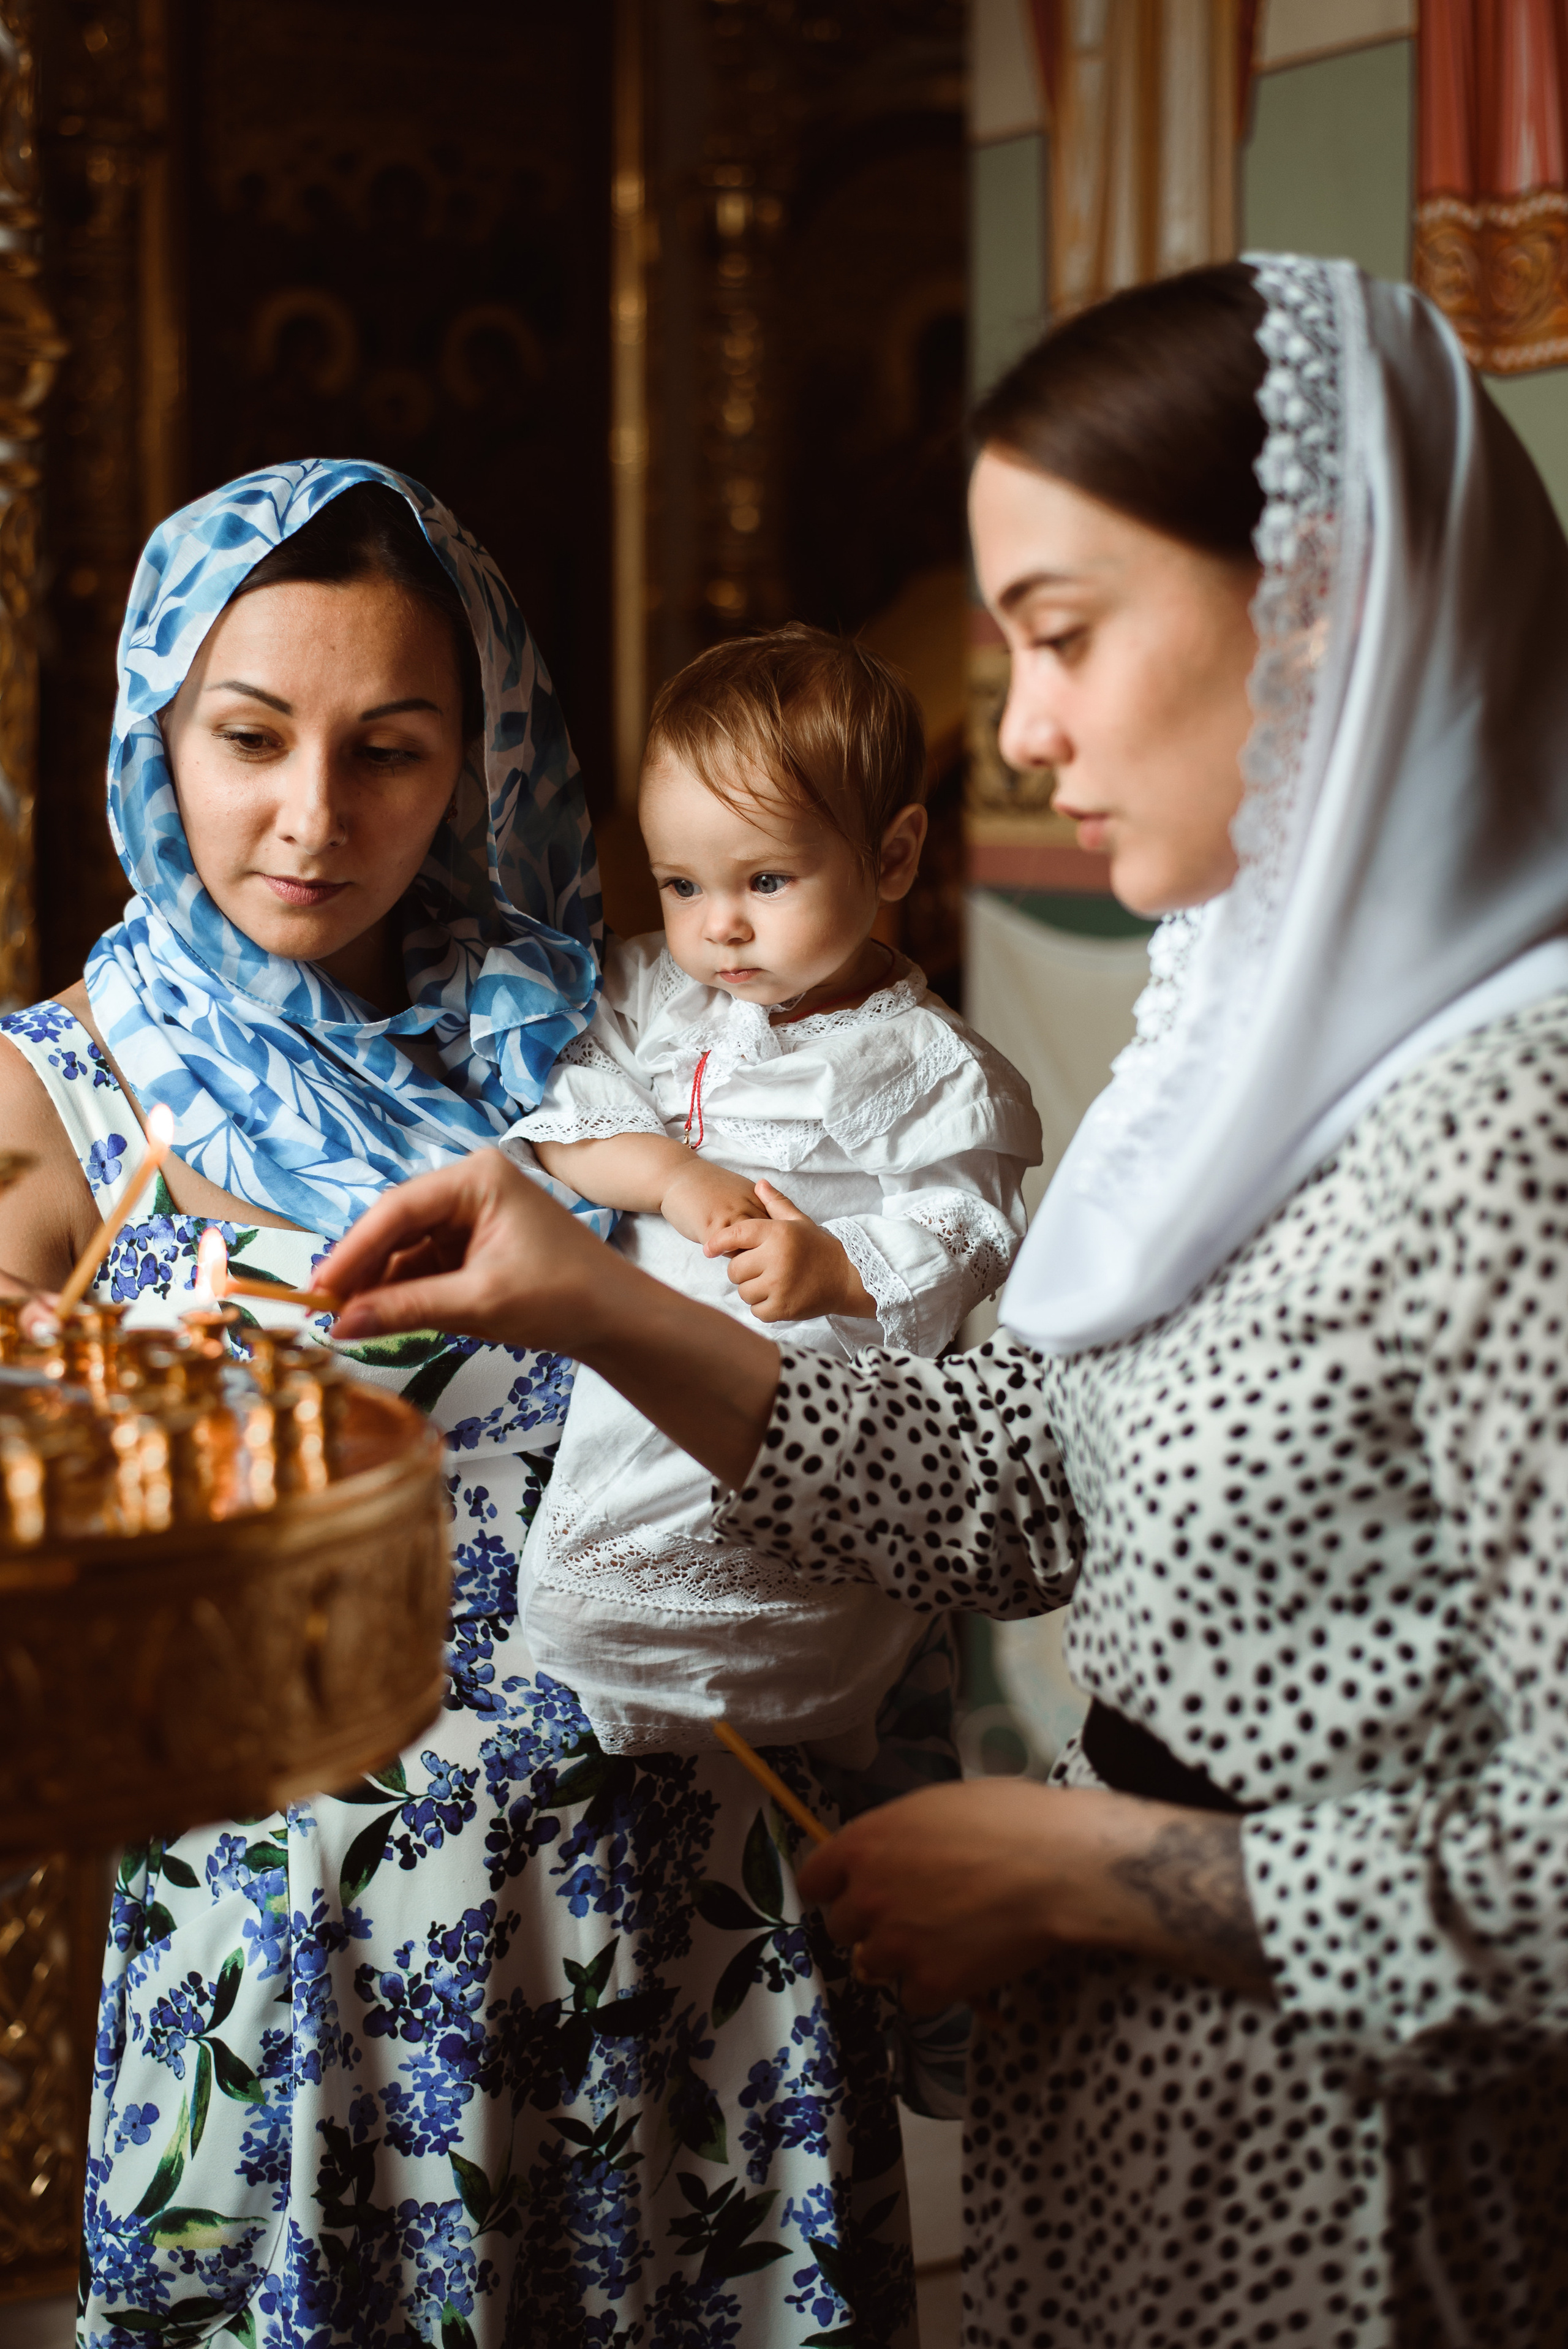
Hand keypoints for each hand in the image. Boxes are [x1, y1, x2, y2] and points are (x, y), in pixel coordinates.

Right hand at [324, 1149, 781, 1488]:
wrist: (618, 1319)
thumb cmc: (565, 1297)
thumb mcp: (479, 1303)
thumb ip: (407, 1309)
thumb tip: (342, 1323)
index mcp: (478, 1178)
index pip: (397, 1209)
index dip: (352, 1250)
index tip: (319, 1287)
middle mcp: (470, 1186)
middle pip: (395, 1226)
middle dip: (363, 1269)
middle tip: (324, 1309)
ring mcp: (471, 1215)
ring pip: (405, 1248)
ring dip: (379, 1284)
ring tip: (346, 1321)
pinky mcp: (473, 1245)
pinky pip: (424, 1265)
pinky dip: (403, 1292)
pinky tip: (381, 1317)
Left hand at [705, 1180, 875, 1322]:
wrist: (849, 1278)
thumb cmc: (820, 1248)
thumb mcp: (799, 1222)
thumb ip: (776, 1204)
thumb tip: (759, 1184)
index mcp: (778, 1234)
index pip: (736, 1235)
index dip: (718, 1242)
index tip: (709, 1249)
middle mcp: (776, 1258)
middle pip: (734, 1269)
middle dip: (743, 1270)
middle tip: (761, 1268)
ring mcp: (780, 1285)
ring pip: (743, 1291)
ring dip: (753, 1289)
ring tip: (772, 1282)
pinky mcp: (783, 1308)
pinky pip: (756, 1310)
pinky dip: (763, 1307)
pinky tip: (778, 1297)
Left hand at [796, 1779, 1272, 2013]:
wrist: (1061, 1866)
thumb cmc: (1009, 1819)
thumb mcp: (938, 1808)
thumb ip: (898, 1837)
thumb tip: (893, 1855)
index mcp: (864, 1844)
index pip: (812, 1879)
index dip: (833, 1886)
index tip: (852, 1890)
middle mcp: (867, 1896)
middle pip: (840, 1927)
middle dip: (870, 1923)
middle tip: (912, 1915)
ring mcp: (896, 1945)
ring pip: (873, 1965)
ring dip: (900, 1958)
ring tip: (943, 1941)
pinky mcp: (931, 1984)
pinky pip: (915, 1997)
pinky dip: (938, 1987)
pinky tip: (968, 1965)